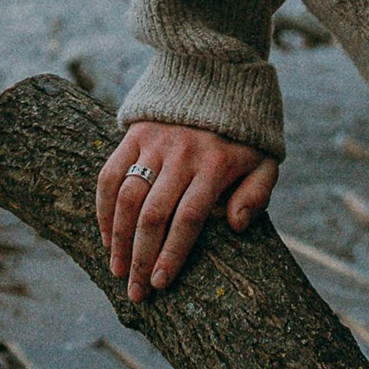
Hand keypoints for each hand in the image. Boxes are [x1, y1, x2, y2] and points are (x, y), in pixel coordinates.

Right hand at [96, 122, 279, 303]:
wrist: (219, 75)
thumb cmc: (244, 134)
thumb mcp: (265, 160)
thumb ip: (257, 194)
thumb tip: (236, 226)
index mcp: (216, 163)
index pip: (189, 218)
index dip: (173, 254)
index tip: (161, 284)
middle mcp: (183, 153)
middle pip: (154, 214)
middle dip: (142, 259)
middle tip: (136, 292)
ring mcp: (156, 141)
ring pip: (128, 197)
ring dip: (119, 239)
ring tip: (118, 270)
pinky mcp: (135, 132)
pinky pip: (111, 174)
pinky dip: (103, 207)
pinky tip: (106, 236)